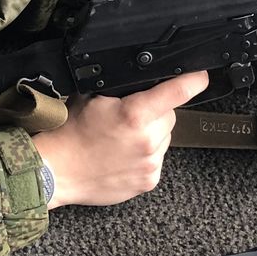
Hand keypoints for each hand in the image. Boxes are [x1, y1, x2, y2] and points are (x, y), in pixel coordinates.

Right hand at [32, 71, 207, 208]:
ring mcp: (149, 163)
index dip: (193, 80)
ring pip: (165, 138)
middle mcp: (146, 140)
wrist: (56, 171)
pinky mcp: (148, 181)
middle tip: (128, 116)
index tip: (200, 75)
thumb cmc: (69, 133)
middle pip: (170, 115)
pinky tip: (123, 154)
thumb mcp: (92, 97)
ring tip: (122, 138)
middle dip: (155, 112)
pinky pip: (156, 158)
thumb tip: (143, 79)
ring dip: (151, 134)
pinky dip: (145, 154)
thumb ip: (122, 88)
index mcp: (134, 114)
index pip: (176, 92)